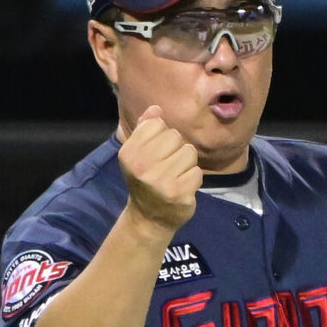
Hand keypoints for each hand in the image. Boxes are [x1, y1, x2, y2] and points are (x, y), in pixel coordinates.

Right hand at [119, 105, 201, 231]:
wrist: (148, 218)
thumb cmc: (145, 180)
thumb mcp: (138, 154)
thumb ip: (145, 129)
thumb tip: (156, 108)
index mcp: (129, 152)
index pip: (158, 124)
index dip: (162, 136)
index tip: (157, 153)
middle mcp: (141, 166)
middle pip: (176, 137)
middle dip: (177, 150)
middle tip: (167, 167)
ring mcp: (160, 181)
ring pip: (189, 153)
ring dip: (187, 164)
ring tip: (175, 176)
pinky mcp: (179, 194)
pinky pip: (197, 173)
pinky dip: (193, 179)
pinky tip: (182, 188)